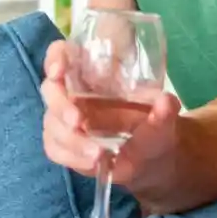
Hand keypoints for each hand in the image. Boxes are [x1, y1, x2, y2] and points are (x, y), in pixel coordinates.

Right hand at [41, 41, 181, 191]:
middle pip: (50, 90)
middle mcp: (71, 91)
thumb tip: (166, 102)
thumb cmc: (152, 125)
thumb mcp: (164, 118)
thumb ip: (165, 111)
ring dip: (71, 140)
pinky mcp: (62, 143)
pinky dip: (72, 157)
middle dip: (61, 106)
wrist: (151, 158)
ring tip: (98, 155)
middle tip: (78, 121)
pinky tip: (93, 164)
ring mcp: (63, 118)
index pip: (61, 53)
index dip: (55, 58)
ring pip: (51, 123)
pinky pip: (54, 148)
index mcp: (91, 71)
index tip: (59, 71)